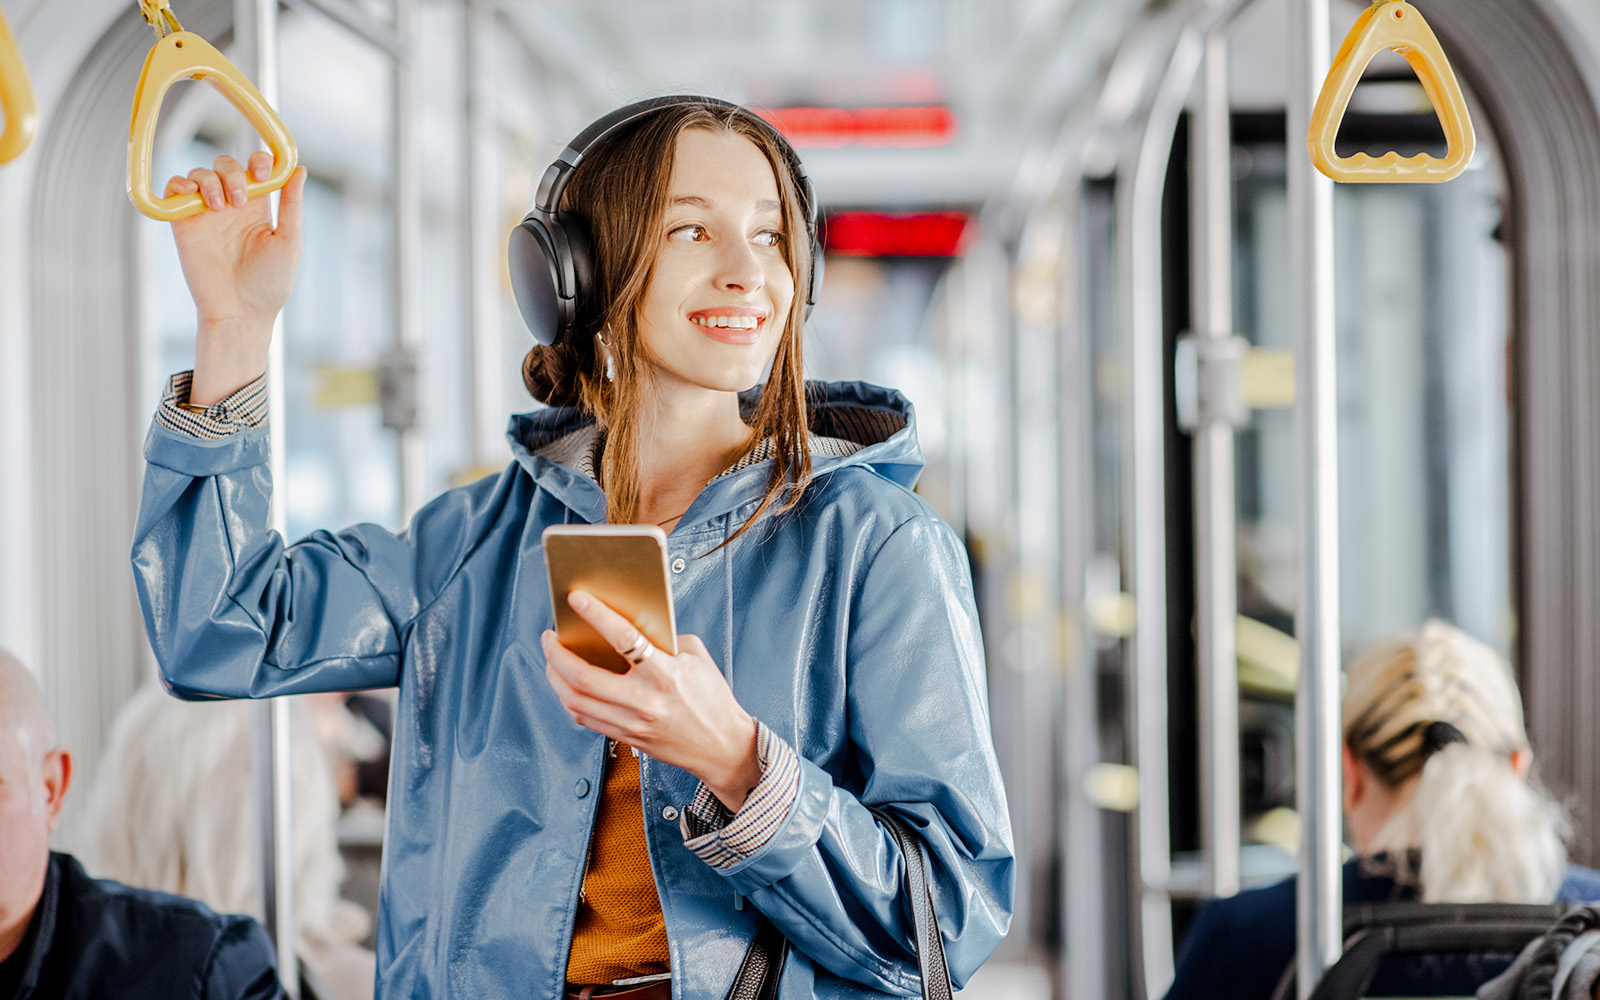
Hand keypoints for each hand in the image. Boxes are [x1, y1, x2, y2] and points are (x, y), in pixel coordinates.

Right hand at [164, 152, 306, 403]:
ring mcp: (206, 213)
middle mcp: (232, 207)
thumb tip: (299, 169)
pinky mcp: (184, 223)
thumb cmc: (269, 283)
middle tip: (239, 198)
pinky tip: (192, 196)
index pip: (255, 169)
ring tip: (218, 206)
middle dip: (232, 172)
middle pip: (226, 165)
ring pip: (200, 173)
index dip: (258, 160)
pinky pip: (174, 190)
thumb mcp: (288, 240)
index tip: (262, 171)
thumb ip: (292, 204)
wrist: (239, 312)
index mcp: (259, 208)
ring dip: (209, 180)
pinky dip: (179, 184)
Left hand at [542, 590, 762, 810]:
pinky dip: (568, 698)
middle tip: (549, 636)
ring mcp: (632, 723)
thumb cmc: (711, 699)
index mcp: (665, 673)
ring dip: (555, 677)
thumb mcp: (695, 657)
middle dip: (556, 653)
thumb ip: (662, 639)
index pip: (622, 637)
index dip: (595, 614)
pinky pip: (584, 718)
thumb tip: (627, 624)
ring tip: (552, 659)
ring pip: (575, 701)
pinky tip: (566, 685)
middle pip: (583, 677)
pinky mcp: (626, 737)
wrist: (721, 745)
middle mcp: (644, 700)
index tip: (576, 598)